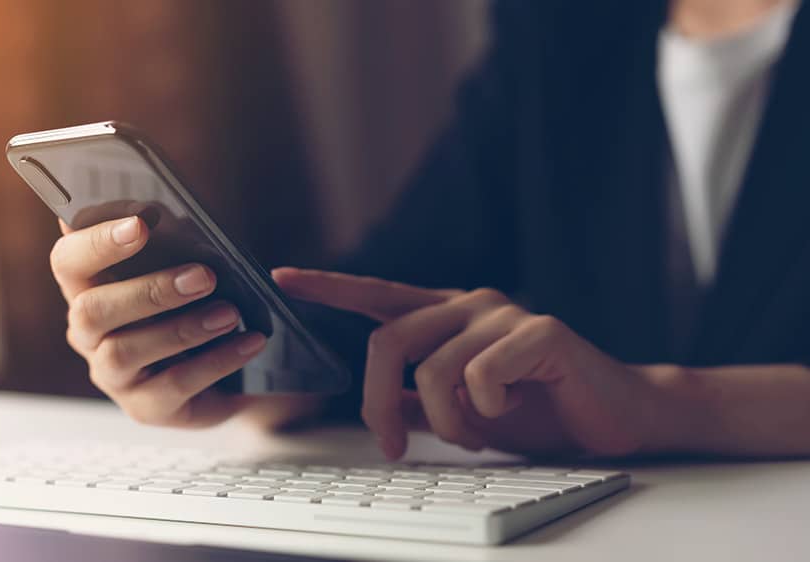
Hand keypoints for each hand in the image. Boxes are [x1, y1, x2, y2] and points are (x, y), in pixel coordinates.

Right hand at [51, 217, 312, 428]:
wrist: (233, 367)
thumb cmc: (199, 302)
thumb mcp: (188, 268)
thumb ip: (175, 243)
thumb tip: (180, 214)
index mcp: (88, 287)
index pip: (68, 261)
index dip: (96, 242)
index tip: (140, 224)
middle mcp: (88, 333)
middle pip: (92, 310)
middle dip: (149, 291)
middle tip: (204, 276)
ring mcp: (112, 375)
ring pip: (126, 351)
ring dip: (183, 328)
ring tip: (230, 313)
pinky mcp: (145, 407)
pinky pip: (173, 385)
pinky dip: (216, 361)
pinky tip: (249, 341)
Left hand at [273, 267, 663, 458]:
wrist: (611, 418)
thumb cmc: (537, 410)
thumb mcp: (462, 411)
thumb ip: (420, 399)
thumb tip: (379, 403)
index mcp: (446, 316)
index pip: (377, 295)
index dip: (329, 287)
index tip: (282, 278)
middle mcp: (469, 304)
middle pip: (388, 342)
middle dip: (379, 403)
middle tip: (395, 446)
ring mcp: (503, 314)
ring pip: (433, 369)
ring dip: (447, 420)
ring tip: (476, 432)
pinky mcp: (540, 331)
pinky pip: (481, 375)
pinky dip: (487, 410)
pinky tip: (514, 407)